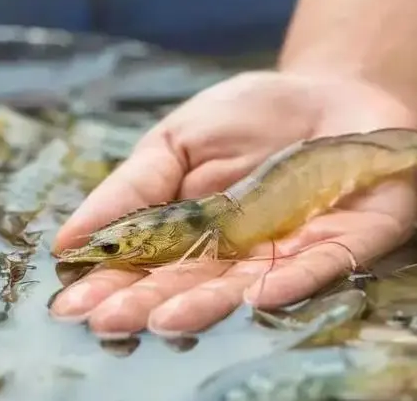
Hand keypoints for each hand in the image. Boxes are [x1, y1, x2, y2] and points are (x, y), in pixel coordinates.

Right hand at [49, 71, 416, 337]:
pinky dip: (291, 281)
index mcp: (196, 234)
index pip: (148, 267)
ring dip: (208, 304)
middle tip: (110, 323)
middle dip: (151, 305)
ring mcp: (290, 252)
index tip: (73, 305)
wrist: (330, 92)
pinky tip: (258, 296)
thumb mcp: (180, 140)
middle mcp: (239, 254)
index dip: (113, 285)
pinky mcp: (345, 242)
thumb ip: (134, 187)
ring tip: (167, 320)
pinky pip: (319, 266)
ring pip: (247, 286)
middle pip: (192, 285)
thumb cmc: (250, 117)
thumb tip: (71, 237)